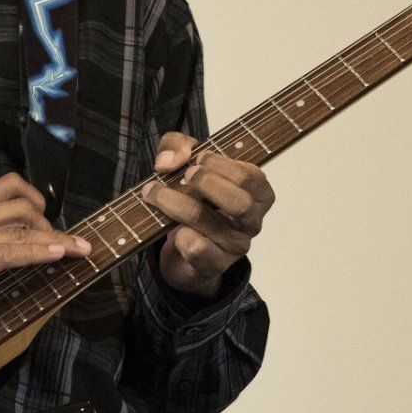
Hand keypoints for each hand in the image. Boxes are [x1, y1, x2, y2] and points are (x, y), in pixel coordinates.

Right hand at [0, 174, 91, 327]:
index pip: (8, 188)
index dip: (38, 200)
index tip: (56, 223)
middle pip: (22, 203)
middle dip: (53, 224)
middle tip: (63, 249)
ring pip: (20, 225)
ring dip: (58, 239)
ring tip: (83, 251)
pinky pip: (6, 252)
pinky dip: (38, 252)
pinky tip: (59, 255)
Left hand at [141, 131, 274, 299]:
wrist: (184, 250)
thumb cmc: (195, 199)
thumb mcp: (187, 163)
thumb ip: (178, 147)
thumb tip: (167, 162)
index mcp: (257, 195)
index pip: (252, 177)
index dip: (223, 164)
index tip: (199, 157)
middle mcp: (252, 222)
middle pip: (240, 203)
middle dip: (208, 183)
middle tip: (186, 174)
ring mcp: (235, 246)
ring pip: (208, 222)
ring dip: (175, 202)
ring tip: (153, 192)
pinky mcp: (215, 265)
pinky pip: (196, 248)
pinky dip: (179, 234)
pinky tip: (172, 229)